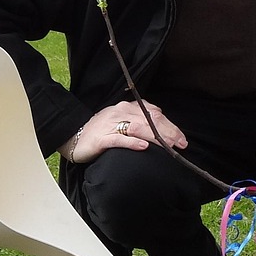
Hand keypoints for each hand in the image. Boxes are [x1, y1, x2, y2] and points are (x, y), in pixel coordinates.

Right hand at [63, 100, 187, 163]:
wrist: (73, 136)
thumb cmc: (100, 132)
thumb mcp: (121, 122)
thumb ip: (139, 121)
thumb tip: (161, 125)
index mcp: (126, 108)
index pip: (154, 113)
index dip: (170, 126)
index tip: (182, 139)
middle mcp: (120, 112)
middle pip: (149, 119)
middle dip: (168, 132)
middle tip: (181, 144)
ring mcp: (110, 124)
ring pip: (137, 128)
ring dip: (156, 136)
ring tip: (169, 145)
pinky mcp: (101, 138)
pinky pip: (118, 139)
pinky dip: (132, 143)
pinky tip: (144, 147)